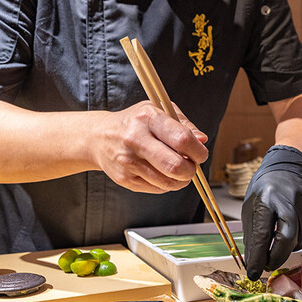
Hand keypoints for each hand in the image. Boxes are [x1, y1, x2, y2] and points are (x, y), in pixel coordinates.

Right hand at [92, 100, 208, 192]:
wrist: (99, 137)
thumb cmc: (136, 123)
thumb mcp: (159, 112)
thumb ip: (184, 125)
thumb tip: (202, 140)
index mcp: (148, 118)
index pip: (182, 140)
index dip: (198, 151)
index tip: (200, 154)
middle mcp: (136, 139)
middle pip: (176, 166)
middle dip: (191, 170)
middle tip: (191, 166)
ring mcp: (128, 161)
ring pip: (168, 182)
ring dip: (181, 180)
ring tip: (179, 171)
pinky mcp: (124, 178)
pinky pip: (157, 189)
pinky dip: (167, 184)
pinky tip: (163, 173)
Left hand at [242, 145, 301, 279]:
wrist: (287, 168)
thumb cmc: (265, 190)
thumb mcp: (250, 209)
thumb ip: (253, 236)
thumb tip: (253, 264)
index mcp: (266, 198)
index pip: (263, 233)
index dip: (258, 257)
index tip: (254, 272)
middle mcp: (288, 198)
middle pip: (288, 237)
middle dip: (277, 257)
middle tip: (268, 264)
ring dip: (289, 249)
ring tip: (278, 245)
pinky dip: (299, 239)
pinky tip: (291, 232)